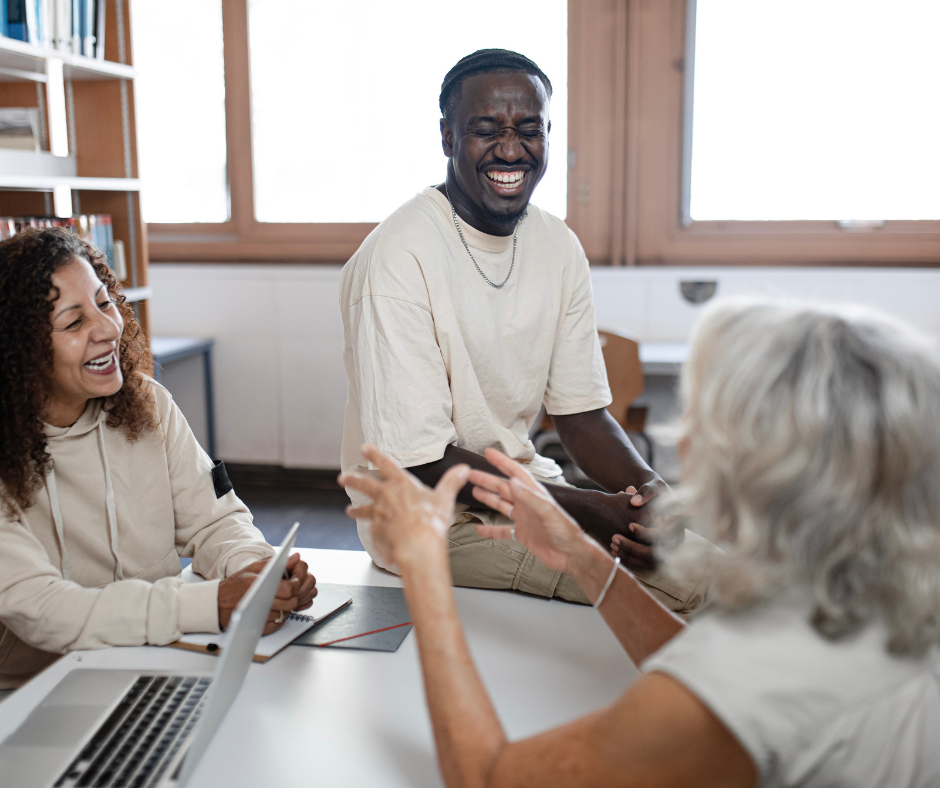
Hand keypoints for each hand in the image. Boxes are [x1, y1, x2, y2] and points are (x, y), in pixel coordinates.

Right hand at [217, 555, 312, 634]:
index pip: (289, 588)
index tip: (295, 580)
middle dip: (294, 596)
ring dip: (286, 607)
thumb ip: (276, 562)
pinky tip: (273, 609)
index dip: (296, 584)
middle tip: (289, 591)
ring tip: (279, 599)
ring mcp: (259, 617)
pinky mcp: (258, 628)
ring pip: (285, 614)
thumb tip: (296, 558)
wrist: (217, 603)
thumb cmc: (235, 584)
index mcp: (257, 583)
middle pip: (291, 603)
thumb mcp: (253, 568)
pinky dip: (279, 617)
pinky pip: (278, 624)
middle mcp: (258, 602)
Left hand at [340, 445, 469, 566]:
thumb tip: (464, 469)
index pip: (385, 464)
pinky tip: (373, 537)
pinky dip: (373, 534)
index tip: (364, 448)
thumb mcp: (445, 498)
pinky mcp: (378, 530)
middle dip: (353, 480)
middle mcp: (386, 496)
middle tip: (342, 478)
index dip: (374, 454)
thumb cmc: (431, 520)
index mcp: (401, 484)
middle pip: (365, 485)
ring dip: (356, 509)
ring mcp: (379, 514)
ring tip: (348, 511)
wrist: (418, 544)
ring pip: (363, 509)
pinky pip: (373, 531)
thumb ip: (452, 482)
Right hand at [469, 448, 587, 573]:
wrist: (571, 555)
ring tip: (473, 490)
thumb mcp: (548, 511)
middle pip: (503, 487)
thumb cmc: (566, 531)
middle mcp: (527, 504)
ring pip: (501, 504)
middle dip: (487, 479)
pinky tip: (479, 529)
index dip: (502, 462)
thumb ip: (530, 497)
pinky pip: (503, 530)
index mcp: (534, 494)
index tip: (488, 452)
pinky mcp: (522, 534)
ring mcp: (524, 518)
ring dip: (488, 498)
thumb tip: (512, 481)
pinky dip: (491, 529)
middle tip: (470, 473)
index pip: (515, 473)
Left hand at [609, 478, 677, 570]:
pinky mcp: (660, 554)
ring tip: (613, 544)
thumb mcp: (653, 486)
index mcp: (679, 522)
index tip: (629, 525)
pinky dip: (629, 558)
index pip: (663, 535)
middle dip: (632, 547)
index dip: (645, 533)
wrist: (657, 498)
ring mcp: (669, 549)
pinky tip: (615, 550)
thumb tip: (634, 503)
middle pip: (654, 552)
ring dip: (628, 554)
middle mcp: (677, 538)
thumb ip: (645, 492)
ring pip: (648, 560)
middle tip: (615, 538)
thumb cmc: (656, 490)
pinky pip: (644, 563)